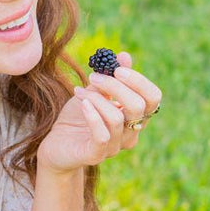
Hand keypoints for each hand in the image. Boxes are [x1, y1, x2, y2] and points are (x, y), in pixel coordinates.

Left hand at [36, 53, 163, 175]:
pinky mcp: (96, 155)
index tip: (117, 68)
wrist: (56, 144)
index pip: (153, 98)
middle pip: (139, 107)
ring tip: (80, 91)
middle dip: (116, 86)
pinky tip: (82, 103)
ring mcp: (115, 146)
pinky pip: (102, 135)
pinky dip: (92, 115)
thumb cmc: (77, 117)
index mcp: (135, 117)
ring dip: (97, 98)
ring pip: (117, 118)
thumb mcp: (94, 92)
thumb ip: (111, 77)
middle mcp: (129, 133)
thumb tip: (124, 55)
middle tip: (94, 77)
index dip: (139, 81)